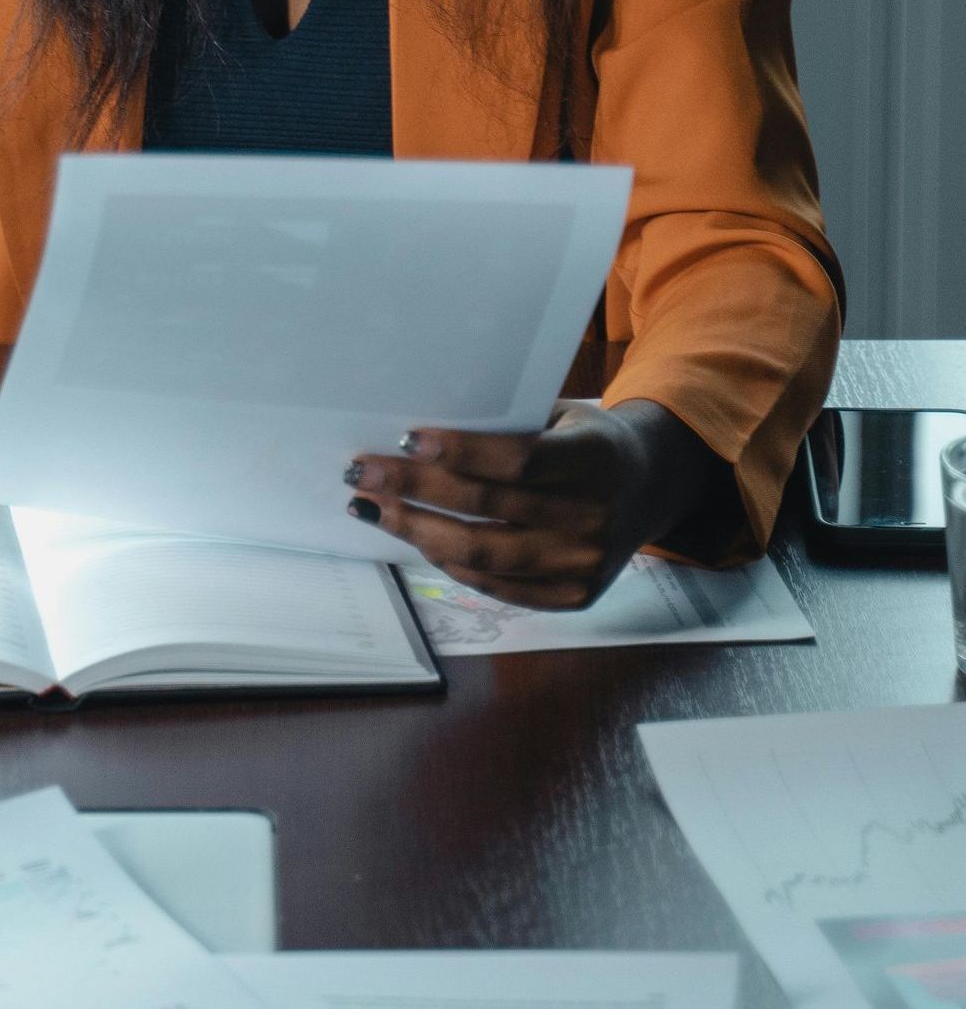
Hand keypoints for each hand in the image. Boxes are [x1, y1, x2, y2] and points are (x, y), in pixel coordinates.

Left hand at [344, 400, 719, 609]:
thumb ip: (508, 426)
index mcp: (595, 459)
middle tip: (362, 473)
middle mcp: (595, 516)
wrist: (651, 488)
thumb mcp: (562, 417)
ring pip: (482, 554)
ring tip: (374, 509)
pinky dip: (449, 563)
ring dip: (417, 531)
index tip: (404, 437)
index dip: (458, 451)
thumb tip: (418, 436)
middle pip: (486, 507)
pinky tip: (417, 538)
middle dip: (413, 489)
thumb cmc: (586, 442)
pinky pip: (496, 586)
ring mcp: (585, 563)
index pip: (517, 459)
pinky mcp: (574, 596)